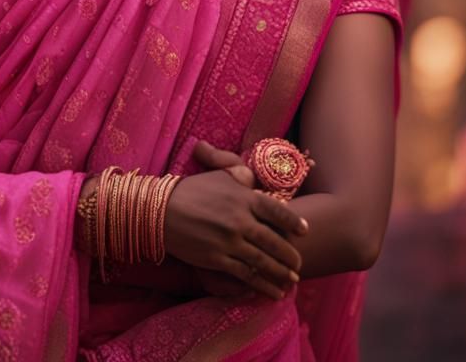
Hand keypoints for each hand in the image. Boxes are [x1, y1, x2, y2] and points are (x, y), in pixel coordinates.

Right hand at [164, 140, 307, 300]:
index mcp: (243, 197)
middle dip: (290, 255)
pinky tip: (272, 292)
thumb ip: (240, 174)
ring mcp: (229, 241)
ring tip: (292, 280)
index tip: (304, 231)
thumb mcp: (218, 174)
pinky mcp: (217, 259)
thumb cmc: (192, 190)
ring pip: (263, 261)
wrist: (161, 211)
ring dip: (280, 273)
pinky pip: (246, 275)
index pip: (276, 210)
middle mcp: (240, 219)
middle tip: (299, 264)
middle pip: (274, 241)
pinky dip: (261, 286)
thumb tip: (255, 179)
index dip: (293, 222)